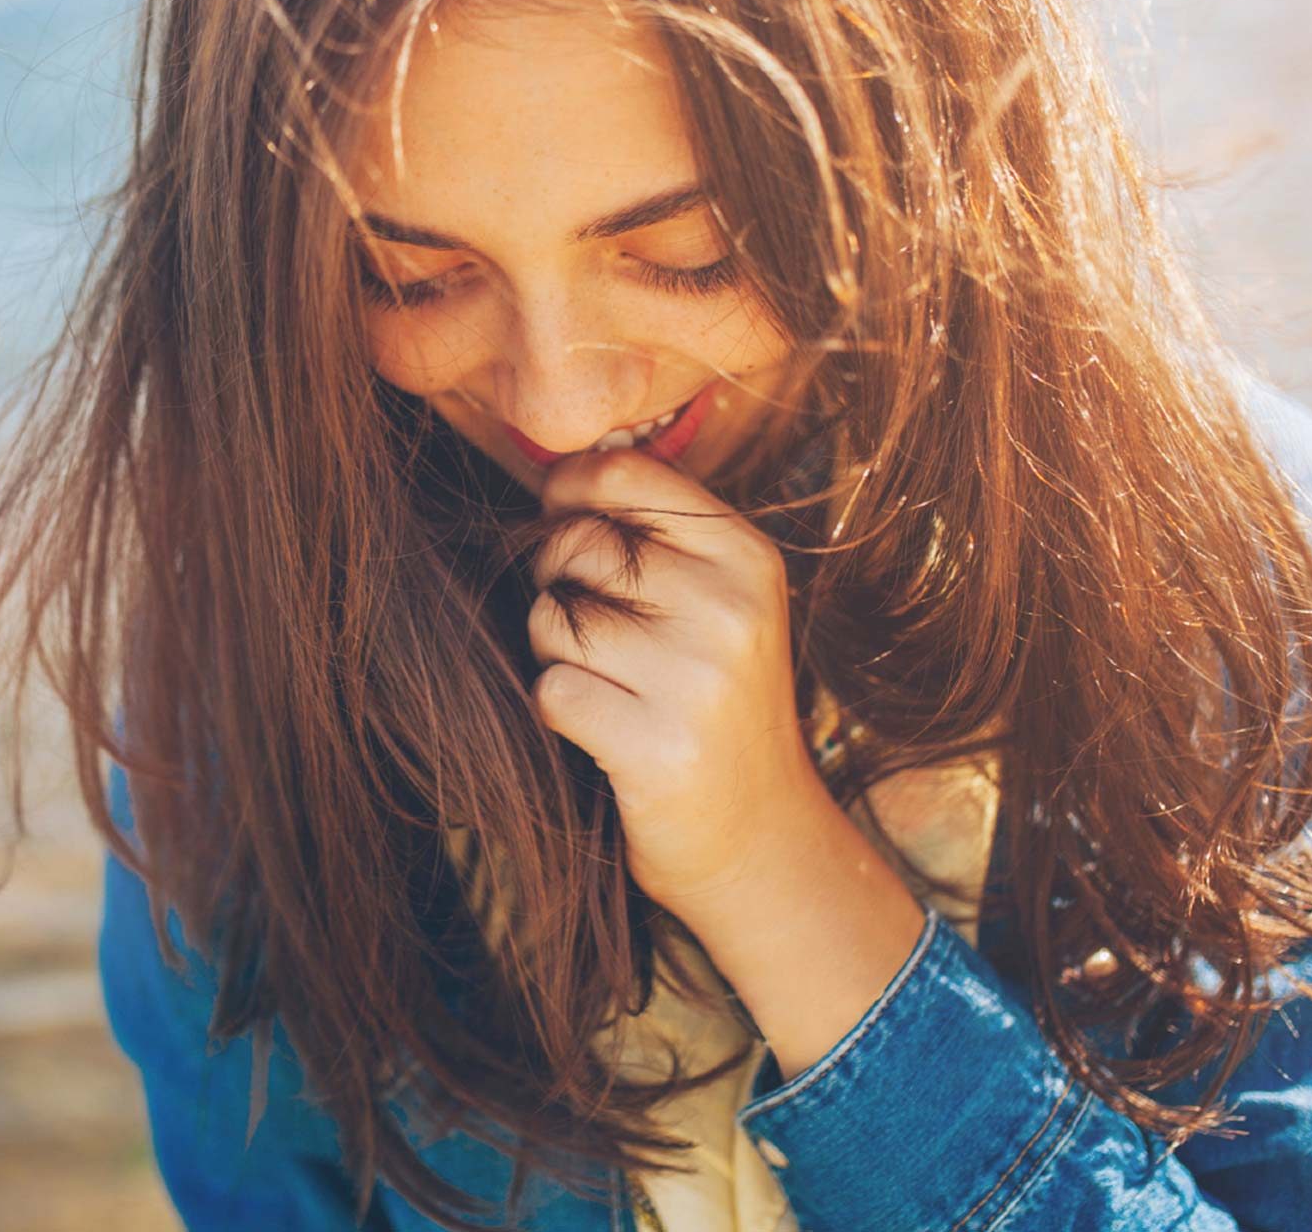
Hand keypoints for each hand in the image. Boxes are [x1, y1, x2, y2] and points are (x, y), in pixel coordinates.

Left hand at [525, 445, 831, 920]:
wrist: (760, 839)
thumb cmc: (711, 704)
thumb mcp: (717, 603)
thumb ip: (654, 535)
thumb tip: (554, 470)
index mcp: (746, 557)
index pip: (626, 475)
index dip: (568, 487)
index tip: (555, 511)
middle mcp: (729, 608)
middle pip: (577, 546)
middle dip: (556, 581)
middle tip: (591, 629)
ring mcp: (696, 679)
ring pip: (553, 619)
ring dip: (554, 653)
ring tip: (606, 682)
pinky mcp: (655, 745)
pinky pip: (551, 690)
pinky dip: (557, 709)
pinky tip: (602, 729)